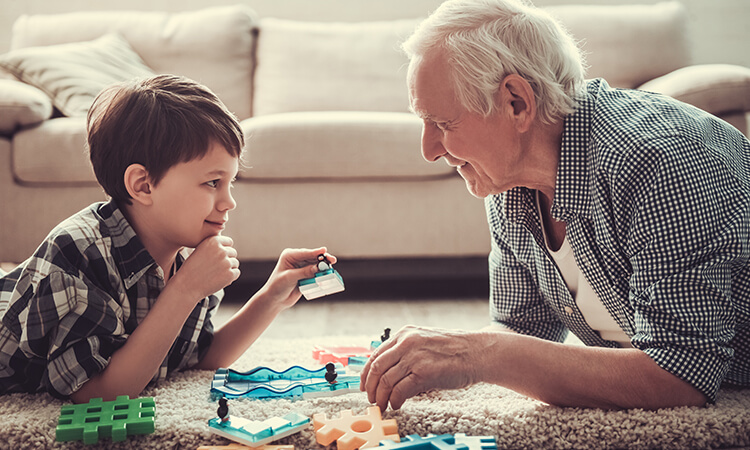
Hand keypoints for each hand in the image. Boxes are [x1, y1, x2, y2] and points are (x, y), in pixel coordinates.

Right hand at [172, 235, 239, 300]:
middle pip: (233, 252)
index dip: (225, 249)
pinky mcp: (230, 274)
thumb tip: (228, 246)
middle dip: (227, 259)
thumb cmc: (191, 269)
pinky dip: (230, 277)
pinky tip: (219, 279)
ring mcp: (226, 262)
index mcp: (213, 241)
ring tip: (215, 274)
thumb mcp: (200, 250)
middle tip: (216, 268)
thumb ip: (214, 246)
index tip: (219, 257)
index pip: (229, 242)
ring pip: (235, 263)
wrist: (186, 285)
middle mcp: (221, 250)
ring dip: (229, 268)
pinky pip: (236, 273)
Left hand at [261, 247, 336, 309]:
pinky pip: (317, 274)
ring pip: (317, 265)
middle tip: (332, 260)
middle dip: (323, 259)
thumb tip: (318, 268)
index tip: (324, 250)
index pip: (305, 253)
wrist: (275, 300)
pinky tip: (328, 276)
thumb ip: (304, 272)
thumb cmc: (277, 286)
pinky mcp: (307, 276)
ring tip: (331, 270)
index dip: (315, 252)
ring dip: (324, 268)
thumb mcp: (290, 278)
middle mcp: (297, 259)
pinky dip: (322, 275)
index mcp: (290, 255)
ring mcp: (303, 268)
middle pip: (313, 257)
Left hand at [360, 325, 479, 409]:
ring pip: (385, 381)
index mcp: (405, 334)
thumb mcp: (424, 340)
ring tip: (384, 405)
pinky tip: (397, 404)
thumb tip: (387, 372)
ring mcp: (415, 356)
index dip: (366, 374)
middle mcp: (407, 342)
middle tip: (372, 399)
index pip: (375, 355)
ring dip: (381, 397)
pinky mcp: (424, 372)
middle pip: (376, 368)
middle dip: (370, 388)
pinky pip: (400, 390)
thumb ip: (406, 351)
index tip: (364, 386)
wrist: (477, 352)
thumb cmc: (454, 349)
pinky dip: (395, 400)